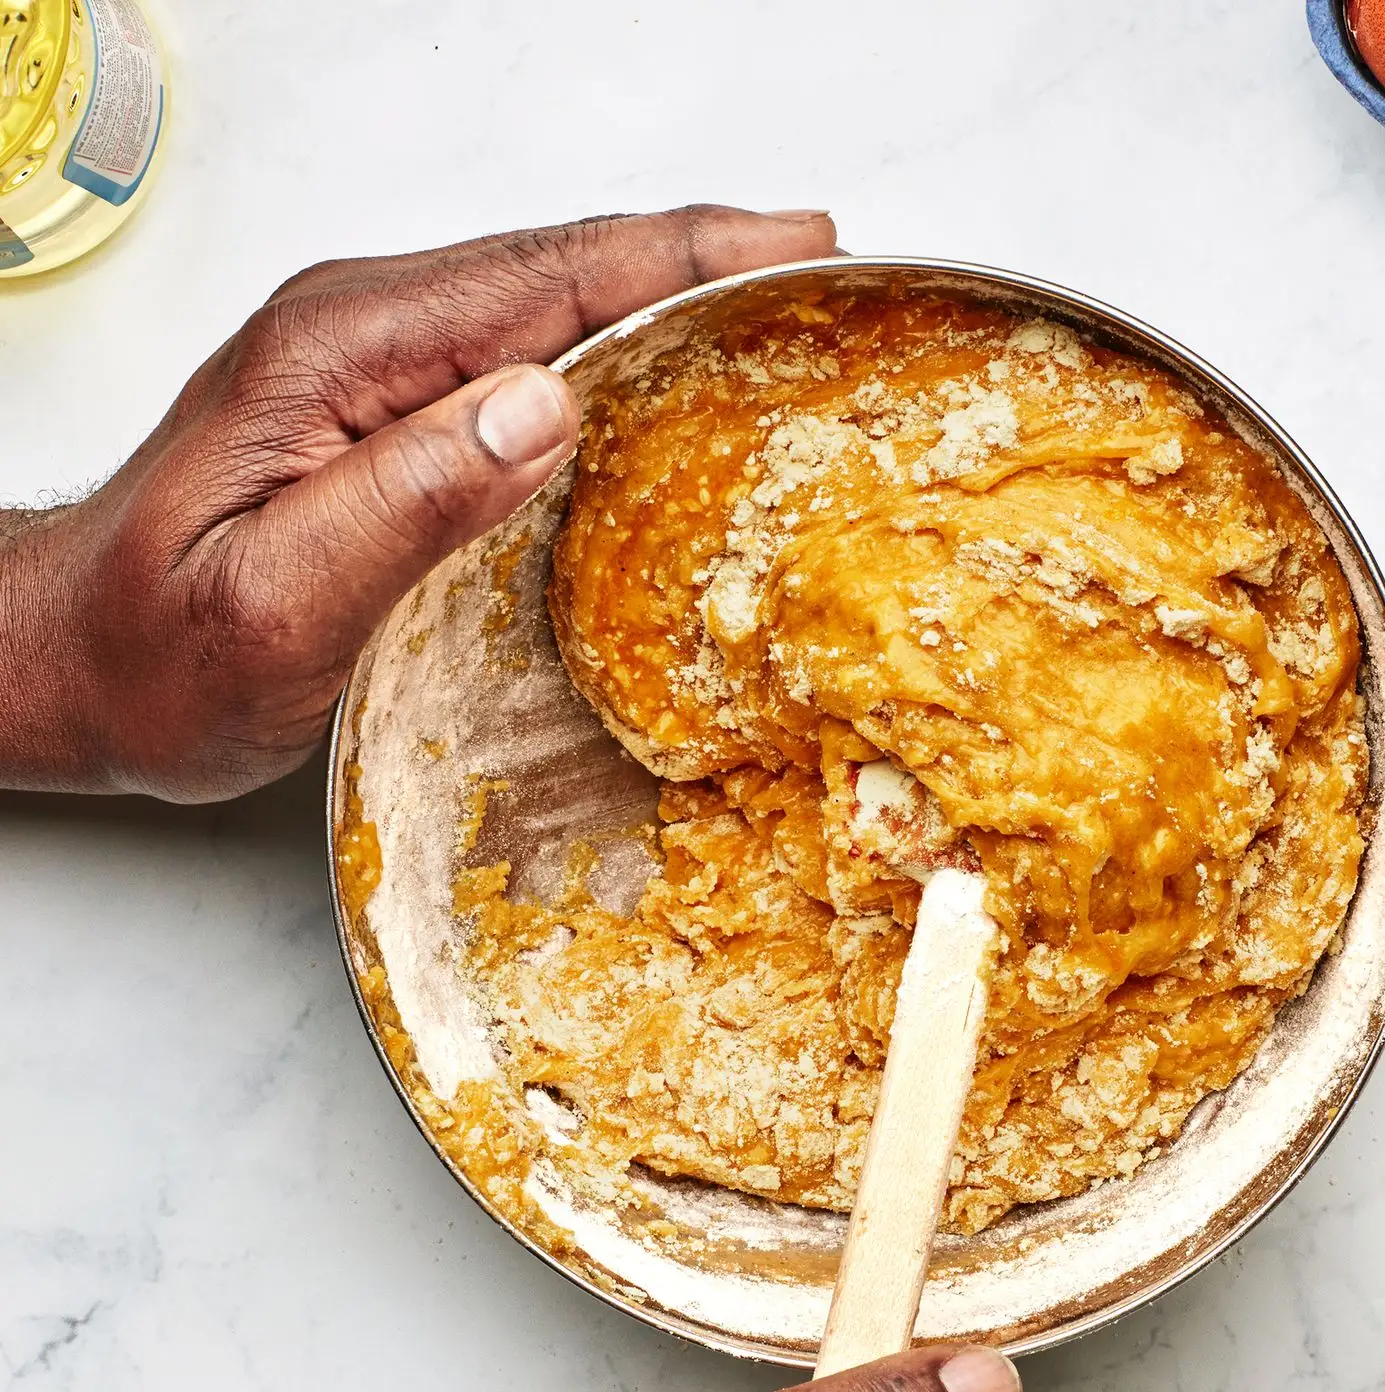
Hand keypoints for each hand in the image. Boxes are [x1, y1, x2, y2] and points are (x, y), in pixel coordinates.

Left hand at [0, 204, 835, 800]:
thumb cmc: (159, 651)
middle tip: (816, 266)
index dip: (685, 256)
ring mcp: (371, 364)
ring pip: (548, 303)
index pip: (550, 278)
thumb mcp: (278, 598)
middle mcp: (362, 331)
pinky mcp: (381, 407)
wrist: (73, 661)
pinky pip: (518, 353)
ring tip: (766, 306)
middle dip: (701, 257)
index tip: (796, 243)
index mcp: (346, 352)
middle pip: (564, 267)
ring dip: (664, 296)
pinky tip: (656, 374)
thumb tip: (546, 404)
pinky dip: (608, 348)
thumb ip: (405, 499)